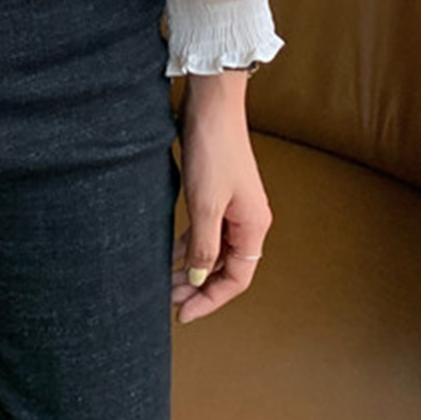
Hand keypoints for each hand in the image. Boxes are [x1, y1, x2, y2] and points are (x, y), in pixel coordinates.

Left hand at [170, 74, 270, 323]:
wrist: (212, 106)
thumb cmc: (213, 150)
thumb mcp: (205, 205)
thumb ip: (203, 246)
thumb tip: (199, 279)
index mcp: (254, 226)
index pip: (237, 279)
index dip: (211, 300)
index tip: (183, 313)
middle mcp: (248, 220)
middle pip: (227, 268)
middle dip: (199, 287)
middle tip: (170, 301)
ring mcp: (234, 207)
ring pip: (215, 250)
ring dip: (193, 267)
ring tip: (167, 282)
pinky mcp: (219, 194)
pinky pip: (207, 231)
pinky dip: (191, 245)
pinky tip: (172, 253)